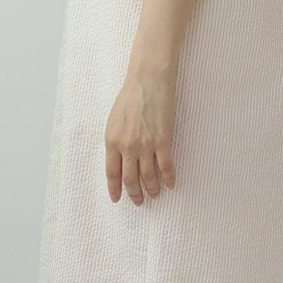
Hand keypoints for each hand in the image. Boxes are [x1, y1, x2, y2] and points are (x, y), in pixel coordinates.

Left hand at [105, 67, 177, 203]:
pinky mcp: (163, 141)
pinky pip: (166, 167)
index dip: (115, 189)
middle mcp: (127, 147)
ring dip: (152, 189)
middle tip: (139, 201)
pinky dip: (169, 178)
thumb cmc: (130, 96)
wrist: (148, 80)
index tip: (117, 199)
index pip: (112, 173)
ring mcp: (146, 145)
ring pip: (148, 177)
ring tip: (155, 195)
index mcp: (112, 141)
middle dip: (134, 193)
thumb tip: (119, 158)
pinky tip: (171, 184)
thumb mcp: (114, 120)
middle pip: (130, 179)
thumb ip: (116, 140)